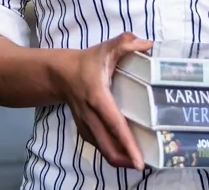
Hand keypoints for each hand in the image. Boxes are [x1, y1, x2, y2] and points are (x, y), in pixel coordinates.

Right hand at [53, 32, 151, 169]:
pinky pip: (98, 146)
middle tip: (145, 165)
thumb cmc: (88, 62)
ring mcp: (85, 124)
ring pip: (102, 149)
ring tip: (138, 162)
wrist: (61, 74)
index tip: (139, 161)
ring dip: (120, 159)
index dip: (128, 143)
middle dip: (126, 160)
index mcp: (98, 96)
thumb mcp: (106, 48)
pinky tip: (124, 155)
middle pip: (107, 146)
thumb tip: (148, 44)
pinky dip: (111, 153)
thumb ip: (125, 43)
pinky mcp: (84, 129)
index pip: (114, 124)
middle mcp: (90, 115)